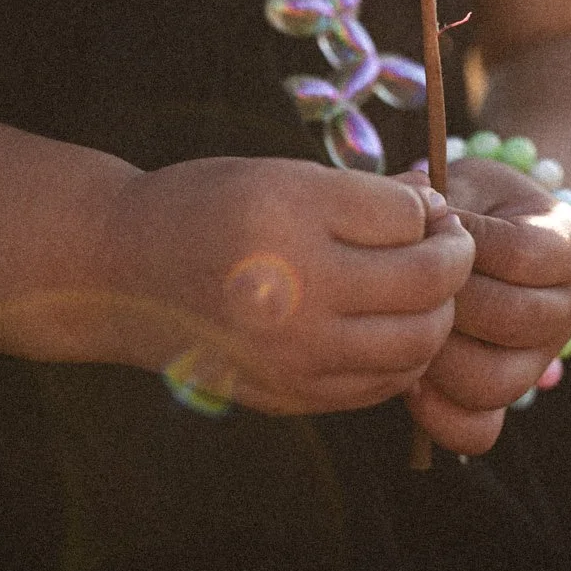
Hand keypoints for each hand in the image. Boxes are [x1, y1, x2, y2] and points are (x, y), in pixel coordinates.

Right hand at [96, 157, 472, 415]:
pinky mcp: (289, 394)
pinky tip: (386, 327)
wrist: (117, 273)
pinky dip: (402, 357)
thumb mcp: (279, 176)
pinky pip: (381, 384)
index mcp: (289, 215)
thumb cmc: (205, 209)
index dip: (430, 209)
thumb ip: (363, 195)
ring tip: (420, 290)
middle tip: (445, 246)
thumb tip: (438, 205)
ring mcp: (293, 352)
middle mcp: (294, 289)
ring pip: (418, 342)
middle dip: (454, 260)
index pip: (407, 218)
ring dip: (437, 313)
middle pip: (427, 283)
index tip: (425, 207)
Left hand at [406, 154, 570, 454]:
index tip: (426, 228)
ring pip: (491, 382)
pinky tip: (409, 378)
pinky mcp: (508, 397)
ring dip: (437, 358)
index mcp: (565, 247)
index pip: (518, 255)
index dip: (464, 244)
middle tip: (403, 284)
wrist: (497, 238)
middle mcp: (567, 310)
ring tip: (403, 330)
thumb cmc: (473, 207)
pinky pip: (477, 431)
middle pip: (506, 321)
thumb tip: (411, 209)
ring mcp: (540, 361)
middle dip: (444, 303)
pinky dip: (436, 415)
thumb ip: (442, 197)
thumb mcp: (467, 185)